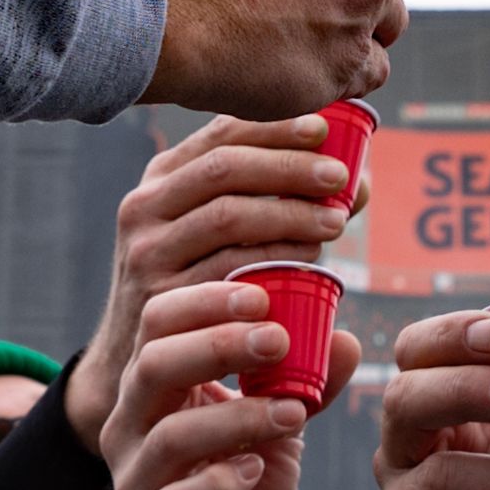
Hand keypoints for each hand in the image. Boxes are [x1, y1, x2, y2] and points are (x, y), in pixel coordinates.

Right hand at [75, 115, 353, 441]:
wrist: (134, 362)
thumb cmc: (197, 288)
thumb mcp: (214, 237)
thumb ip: (273, 203)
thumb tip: (355, 182)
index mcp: (160, 179)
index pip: (219, 134)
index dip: (274, 127)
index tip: (324, 130)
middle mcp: (143, 209)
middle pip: (224, 169)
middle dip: (288, 167)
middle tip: (339, 180)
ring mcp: (146, 254)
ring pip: (227, 215)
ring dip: (288, 213)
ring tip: (335, 222)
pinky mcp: (158, 301)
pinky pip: (228, 269)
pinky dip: (274, 259)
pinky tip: (310, 262)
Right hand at [104, 284, 354, 489]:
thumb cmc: (245, 482)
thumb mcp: (280, 423)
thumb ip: (309, 382)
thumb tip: (347, 337)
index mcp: (156, 385)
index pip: (159, 320)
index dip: (206, 301)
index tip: (265, 298)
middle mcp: (132, 426)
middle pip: (153, 363)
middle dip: (219, 344)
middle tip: (279, 340)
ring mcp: (136, 480)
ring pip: (170, 434)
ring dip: (238, 416)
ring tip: (293, 412)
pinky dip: (220, 482)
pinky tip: (257, 469)